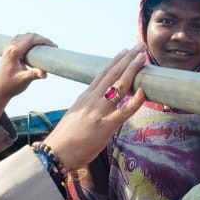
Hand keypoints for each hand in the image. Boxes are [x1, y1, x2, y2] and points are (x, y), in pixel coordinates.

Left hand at [0, 33, 53, 116]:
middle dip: (42, 39)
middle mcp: (10, 47)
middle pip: (29, 36)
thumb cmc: (10, 86)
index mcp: (13, 52)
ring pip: (25, 36)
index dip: (44, 41)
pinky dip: (30, 40)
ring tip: (47, 46)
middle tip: (53, 47)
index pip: (31, 39)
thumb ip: (34, 75)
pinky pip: (21, 39)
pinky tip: (36, 46)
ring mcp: (8, 47)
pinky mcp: (9, 50)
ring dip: (36, 38)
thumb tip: (45, 74)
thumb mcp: (23, 80)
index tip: (54, 46)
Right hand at [42, 48, 146, 169]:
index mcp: (85, 96)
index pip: (103, 74)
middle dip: (127, 59)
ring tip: (142, 58)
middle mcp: (93, 100)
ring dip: (132, 70)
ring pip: (118, 87)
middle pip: (112, 75)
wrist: (56, 151)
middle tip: (139, 47)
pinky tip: (143, 92)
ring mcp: (99, 111)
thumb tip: (99, 102)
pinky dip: (134, 102)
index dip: (116, 61)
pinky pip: (122, 113)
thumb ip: (88, 106)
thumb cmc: (66, 137)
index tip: (126, 51)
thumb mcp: (76, 113)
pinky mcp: (105, 126)